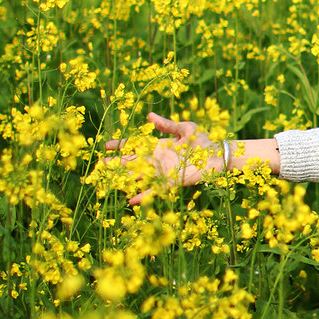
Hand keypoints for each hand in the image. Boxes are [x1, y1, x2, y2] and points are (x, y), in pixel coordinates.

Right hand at [104, 112, 224, 205]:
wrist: (218, 154)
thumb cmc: (202, 139)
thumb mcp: (183, 128)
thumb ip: (166, 125)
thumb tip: (148, 117)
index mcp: (159, 146)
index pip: (135, 145)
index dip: (121, 145)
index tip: (105, 145)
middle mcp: (158, 160)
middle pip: (133, 162)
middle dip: (117, 163)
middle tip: (100, 165)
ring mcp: (164, 171)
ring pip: (140, 176)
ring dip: (126, 180)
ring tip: (110, 182)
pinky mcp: (173, 182)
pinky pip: (156, 190)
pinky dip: (145, 195)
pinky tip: (131, 201)